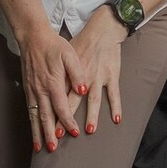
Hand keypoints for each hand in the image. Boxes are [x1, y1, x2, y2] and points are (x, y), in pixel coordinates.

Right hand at [19, 26, 85, 151]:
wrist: (33, 38)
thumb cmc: (55, 46)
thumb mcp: (70, 55)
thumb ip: (78, 73)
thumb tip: (83, 90)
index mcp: (53, 82)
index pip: (61, 107)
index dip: (68, 121)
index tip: (74, 132)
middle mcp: (40, 89)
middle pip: (45, 116)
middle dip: (50, 134)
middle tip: (53, 149)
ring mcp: (32, 91)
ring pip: (34, 116)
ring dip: (37, 133)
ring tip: (40, 148)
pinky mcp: (27, 90)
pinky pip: (29, 111)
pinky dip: (31, 124)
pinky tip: (33, 132)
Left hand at [65, 6, 127, 133]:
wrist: (101, 31)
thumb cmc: (82, 43)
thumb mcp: (65, 56)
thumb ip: (61, 74)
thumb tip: (54, 90)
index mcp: (70, 74)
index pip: (59, 97)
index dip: (54, 113)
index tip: (49, 127)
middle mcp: (83, 78)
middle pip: (73, 102)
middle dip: (66, 120)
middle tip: (60, 136)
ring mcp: (99, 78)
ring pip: (93, 101)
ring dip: (91, 116)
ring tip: (89, 130)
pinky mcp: (112, 75)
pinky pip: (114, 94)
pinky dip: (116, 106)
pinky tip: (117, 119)